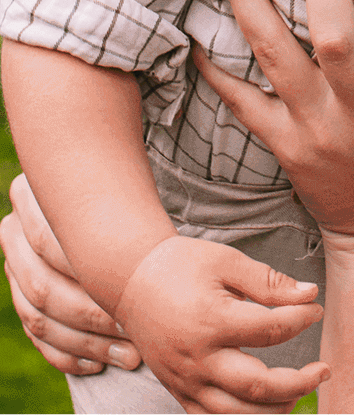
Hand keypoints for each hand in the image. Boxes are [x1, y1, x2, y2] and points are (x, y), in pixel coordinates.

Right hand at [1, 174, 141, 381]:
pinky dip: (68, 355)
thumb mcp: (117, 188)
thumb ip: (118, 202)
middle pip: (45, 288)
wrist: (99, 206)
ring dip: (88, 343)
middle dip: (93, 316)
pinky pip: (37, 337)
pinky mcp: (22, 300)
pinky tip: (98, 365)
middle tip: (134, 331)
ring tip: (130, 355)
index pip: (48, 243)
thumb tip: (142, 234)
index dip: (88, 272)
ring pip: (40, 319)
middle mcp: (13, 235)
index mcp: (29, 198)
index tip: (134, 291)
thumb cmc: (120, 194)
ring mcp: (14, 271)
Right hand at [113, 235, 327, 414]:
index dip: (302, 319)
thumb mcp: (227, 261)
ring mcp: (185, 380)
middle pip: (258, 386)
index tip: (315, 308)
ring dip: (273, 410)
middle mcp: (198, 358)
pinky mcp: (177, 390)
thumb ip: (268, 282)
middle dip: (298, 383)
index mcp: (212, 321)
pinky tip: (262, 408)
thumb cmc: (182, 265)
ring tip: (298, 395)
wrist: (132, 280)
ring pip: (235, 414)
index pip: (271, 330)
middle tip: (324, 371)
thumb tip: (310, 294)